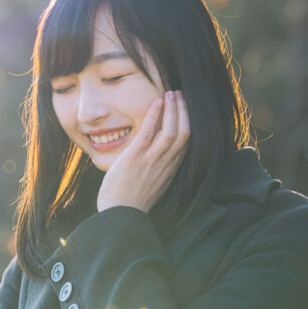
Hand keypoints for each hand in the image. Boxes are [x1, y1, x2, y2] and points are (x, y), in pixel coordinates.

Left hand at [96, 90, 189, 212]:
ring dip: (173, 109)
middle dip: (184, 111)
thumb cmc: (131, 201)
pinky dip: (154, 115)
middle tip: (179, 94)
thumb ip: (158, 168)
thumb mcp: (153, 184)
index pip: (187, 141)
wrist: (120, 215)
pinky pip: (149, 132)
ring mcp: (151, 161)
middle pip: (184, 132)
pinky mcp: (135, 158)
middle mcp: (165, 164)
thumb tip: (154, 155)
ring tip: (171, 93)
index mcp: (170, 169)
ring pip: (171, 130)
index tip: (184, 108)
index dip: (187, 121)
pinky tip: (156, 102)